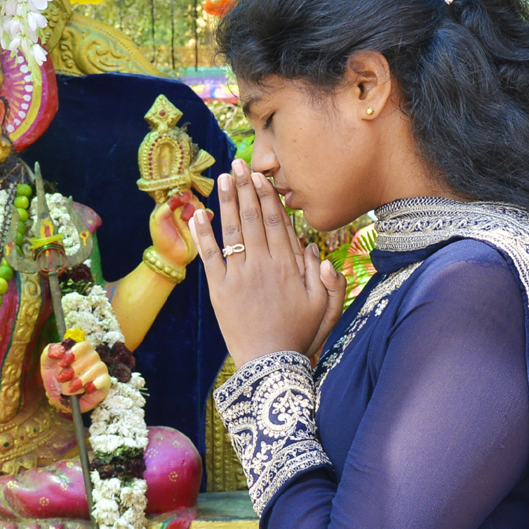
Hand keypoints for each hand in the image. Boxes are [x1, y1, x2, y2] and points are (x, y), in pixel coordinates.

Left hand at [40, 340, 112, 413]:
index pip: (84, 345)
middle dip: (74, 369)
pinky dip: (96, 384)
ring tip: (70, 388)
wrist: (60, 397)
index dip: (74, 353)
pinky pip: (105, 380)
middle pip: (91, 356)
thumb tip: (60, 350)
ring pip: (98, 368)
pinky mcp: (104, 382)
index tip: (62, 364)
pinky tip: (87, 390)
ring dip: (82, 378)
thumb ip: (49, 352)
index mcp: (80, 350)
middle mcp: (92, 357)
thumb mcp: (47, 364)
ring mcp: (100, 369)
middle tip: (61, 378)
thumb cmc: (55, 378)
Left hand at [149, 189, 207, 269]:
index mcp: (168, 203)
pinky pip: (208, 213)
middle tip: (184, 214)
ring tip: (187, 220)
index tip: (182, 197)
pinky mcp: (201, 223)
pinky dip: (207, 215)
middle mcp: (180, 207)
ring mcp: (191, 215)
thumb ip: (166, 206)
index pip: (176, 189)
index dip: (181, 191)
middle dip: (189, 202)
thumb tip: (178, 196)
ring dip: (195, 209)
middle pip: (190, 195)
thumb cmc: (161, 238)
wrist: (171, 257)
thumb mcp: (158, 221)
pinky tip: (203, 220)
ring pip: (199, 203)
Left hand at [188, 161, 345, 368]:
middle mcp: (264, 266)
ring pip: (233, 231)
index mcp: (289, 267)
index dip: (268, 197)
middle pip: (254, 219)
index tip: (262, 177)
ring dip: (228, 202)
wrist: (270, 364)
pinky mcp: (220, 291)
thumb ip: (328, 279)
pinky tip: (199, 214)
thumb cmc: (299, 337)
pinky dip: (204, 235)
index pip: (277, 223)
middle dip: (246, 188)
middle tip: (239, 164)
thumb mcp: (324, 309)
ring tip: (223, 178)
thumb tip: (317, 251)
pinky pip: (210, 257)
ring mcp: (240, 277)